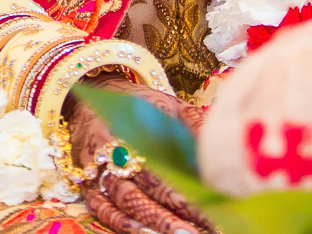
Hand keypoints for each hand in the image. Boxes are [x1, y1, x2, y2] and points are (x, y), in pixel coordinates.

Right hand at [66, 82, 212, 233]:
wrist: (99, 92)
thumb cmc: (142, 103)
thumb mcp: (170, 104)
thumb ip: (195, 124)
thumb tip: (224, 145)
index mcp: (135, 132)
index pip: (163, 171)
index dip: (186, 195)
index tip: (212, 212)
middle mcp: (113, 152)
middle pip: (144, 191)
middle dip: (172, 216)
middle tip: (198, 232)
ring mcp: (98, 169)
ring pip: (123, 202)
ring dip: (150, 222)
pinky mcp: (87, 180)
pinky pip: (99, 206)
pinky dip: (117, 221)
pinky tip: (141, 232)